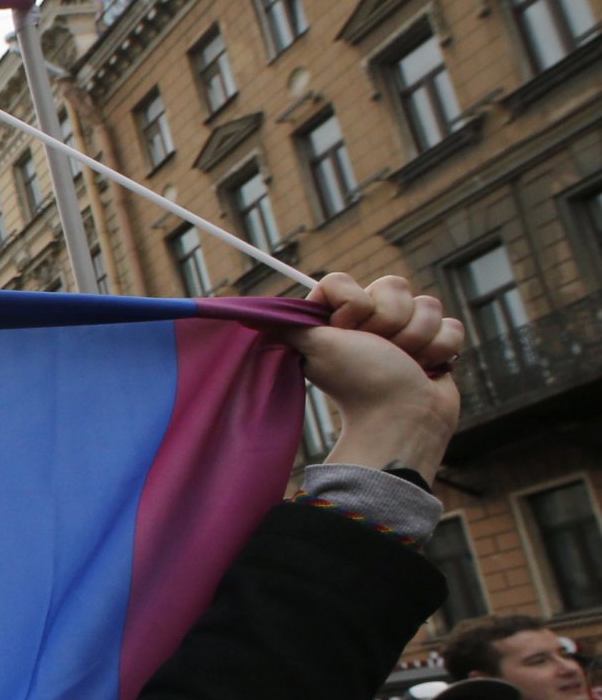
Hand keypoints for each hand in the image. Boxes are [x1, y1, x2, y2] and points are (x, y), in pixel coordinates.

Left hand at [285, 273, 462, 473]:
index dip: (351, 304)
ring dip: (416, 339)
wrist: (403, 418)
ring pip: (427, 304)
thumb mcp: (317, 347)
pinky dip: (440, 350)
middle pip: (393, 286)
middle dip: (389, 322)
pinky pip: (450, 324)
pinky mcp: (436, 345)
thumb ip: (291, 325)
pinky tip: (425, 369)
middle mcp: (370, 322)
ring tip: (402, 364)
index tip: (346, 330)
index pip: (345, 282)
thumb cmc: (359, 383)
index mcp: (337, 320)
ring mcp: (406, 332)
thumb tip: (248, 313)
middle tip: (377, 350)